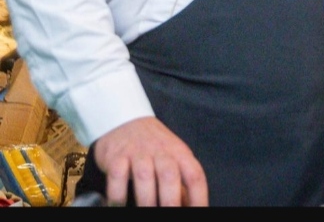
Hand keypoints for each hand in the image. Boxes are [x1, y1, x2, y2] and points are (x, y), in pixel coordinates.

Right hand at [93, 116, 207, 206]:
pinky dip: (117, 195)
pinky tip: (118, 206)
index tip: (197, 212)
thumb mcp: (173, 157)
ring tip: (144, 213)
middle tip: (169, 214)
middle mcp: (161, 152)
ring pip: (144, 177)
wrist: (125, 119)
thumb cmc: (154, 145)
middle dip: (170, 201)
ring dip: (145, 200)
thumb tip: (189, 206)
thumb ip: (181, 181)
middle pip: (170, 176)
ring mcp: (138, 153)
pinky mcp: (116, 156)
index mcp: (181, 154)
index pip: (195, 176)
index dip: (198, 197)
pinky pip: (117, 176)